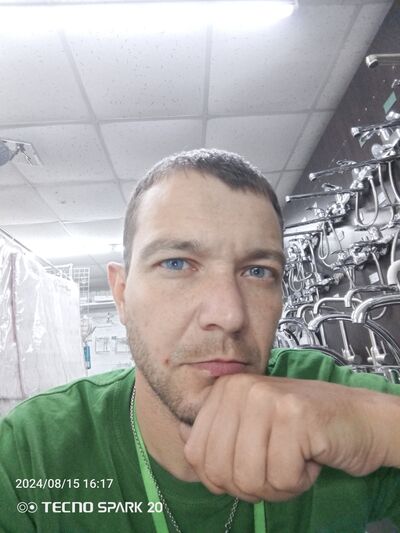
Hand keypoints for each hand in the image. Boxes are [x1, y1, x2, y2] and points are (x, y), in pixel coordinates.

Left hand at [180, 373, 387, 501]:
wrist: (358, 419)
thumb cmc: (303, 430)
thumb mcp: (252, 426)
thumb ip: (216, 431)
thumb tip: (181, 436)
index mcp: (225, 390)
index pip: (195, 454)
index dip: (222, 478)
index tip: (252, 466)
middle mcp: (241, 388)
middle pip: (219, 470)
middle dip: (251, 485)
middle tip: (278, 467)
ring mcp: (267, 398)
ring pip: (248, 477)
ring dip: (277, 484)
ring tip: (295, 459)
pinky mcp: (294, 415)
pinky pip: (281, 476)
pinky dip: (299, 480)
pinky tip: (312, 456)